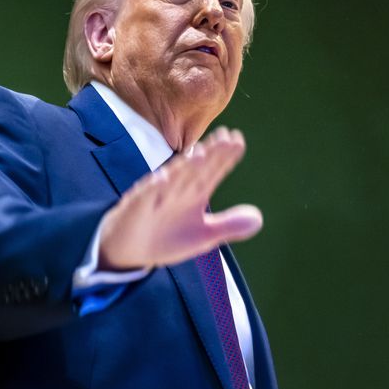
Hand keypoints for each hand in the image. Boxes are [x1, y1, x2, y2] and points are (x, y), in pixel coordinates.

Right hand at [98, 127, 262, 269]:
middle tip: (225, 138)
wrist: (129, 251)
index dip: (225, 158)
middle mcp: (177, 190)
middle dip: (210, 155)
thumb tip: (259, 219)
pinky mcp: (137, 208)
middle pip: (196, 170)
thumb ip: (228, 225)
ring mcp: (156, 197)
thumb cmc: (167, 237)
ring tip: (200, 153)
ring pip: (172, 179)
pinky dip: (153, 189)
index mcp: (194, 193)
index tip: (238, 141)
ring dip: (185, 167)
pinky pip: (145, 197)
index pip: (213, 172)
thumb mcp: (203, 235)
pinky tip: (162, 179)